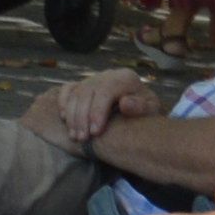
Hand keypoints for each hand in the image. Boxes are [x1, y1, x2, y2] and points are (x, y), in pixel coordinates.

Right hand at [22, 70, 144, 147]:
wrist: (142, 106)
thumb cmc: (146, 110)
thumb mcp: (151, 109)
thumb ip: (141, 107)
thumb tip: (125, 104)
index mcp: (125, 78)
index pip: (105, 91)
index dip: (97, 111)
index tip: (96, 132)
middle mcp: (107, 75)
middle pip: (87, 92)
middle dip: (82, 117)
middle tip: (83, 138)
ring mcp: (93, 79)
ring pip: (75, 93)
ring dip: (72, 116)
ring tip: (75, 136)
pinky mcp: (82, 84)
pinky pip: (67, 89)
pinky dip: (63, 103)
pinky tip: (64, 119)